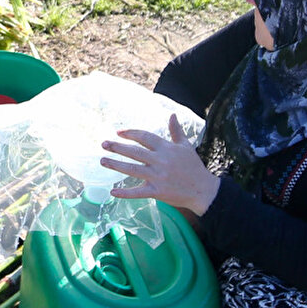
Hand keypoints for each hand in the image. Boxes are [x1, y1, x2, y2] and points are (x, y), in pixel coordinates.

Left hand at [100, 113, 218, 216]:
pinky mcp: (157, 192)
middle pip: (134, 152)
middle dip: (117, 147)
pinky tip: (112, 192)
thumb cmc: (194, 167)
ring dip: (115, 165)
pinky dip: (125, 193)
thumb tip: (172, 114)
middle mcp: (160, 161)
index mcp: (166, 148)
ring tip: (102, 161)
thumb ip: (176, 130)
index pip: (144, 137)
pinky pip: (138, 192)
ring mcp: (158, 177)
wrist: (203, 190)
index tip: (118, 132)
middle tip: (103, 144)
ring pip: (132, 170)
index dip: (130, 133)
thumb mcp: (186, 146)